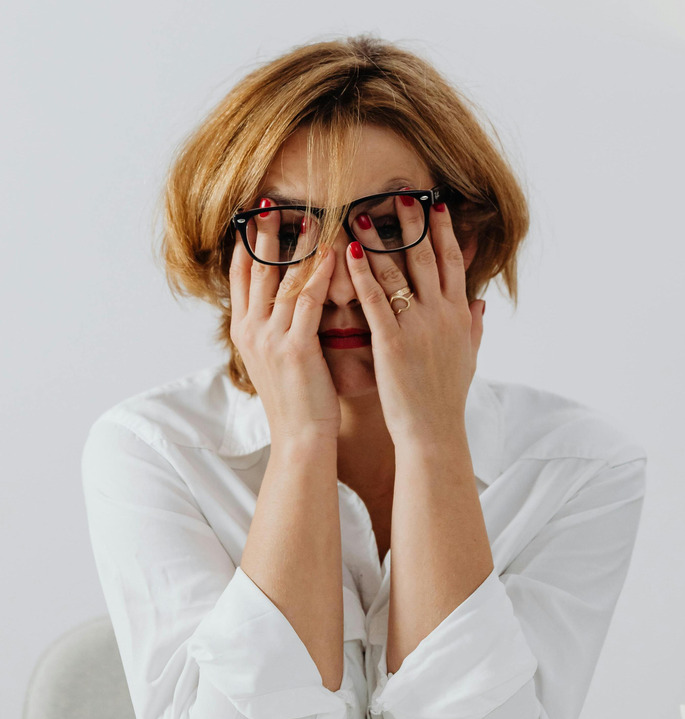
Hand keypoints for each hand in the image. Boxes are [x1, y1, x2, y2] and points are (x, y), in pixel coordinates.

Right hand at [229, 218, 340, 444]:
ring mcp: (269, 339)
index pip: (240, 276)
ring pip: (282, 279)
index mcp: (243, 332)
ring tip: (310, 215)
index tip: (252, 216)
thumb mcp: (274, 361)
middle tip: (271, 202)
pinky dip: (320, 273)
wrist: (300, 439)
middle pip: (255, 269)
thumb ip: (275, 327)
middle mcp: (250, 331)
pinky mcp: (295, 349)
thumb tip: (285, 300)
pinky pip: (308, 301)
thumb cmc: (296, 401)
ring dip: (297, 244)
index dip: (245, 243)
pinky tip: (333, 252)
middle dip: (263, 233)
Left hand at [346, 198, 484, 445]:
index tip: (436, 205)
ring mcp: (417, 327)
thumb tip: (481, 300)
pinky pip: (374, 300)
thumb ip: (474, 325)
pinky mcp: (392, 342)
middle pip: (428, 258)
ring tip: (361, 213)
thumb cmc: (447, 398)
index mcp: (458, 315)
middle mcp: (441, 315)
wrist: (434, 432)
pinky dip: (362, 273)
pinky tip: (348, 251)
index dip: (445, 231)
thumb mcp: (469, 357)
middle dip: (414, 223)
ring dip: (378, 239)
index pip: (453, 263)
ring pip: (398, 272)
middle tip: (401, 193)